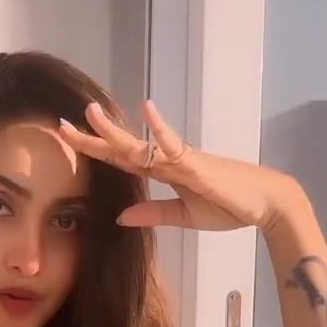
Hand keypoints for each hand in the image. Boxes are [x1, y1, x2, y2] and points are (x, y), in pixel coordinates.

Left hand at [59, 100, 305, 235]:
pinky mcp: (196, 164)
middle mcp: (168, 161)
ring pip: (141, 144)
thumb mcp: (184, 216)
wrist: (264, 204)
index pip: (122, 160)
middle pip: (123, 148)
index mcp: (164, 173)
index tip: (70, 140)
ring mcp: (181, 160)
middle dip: (93, 137)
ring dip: (116, 130)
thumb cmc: (229, 206)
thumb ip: (154, 213)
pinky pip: (175, 145)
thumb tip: (120, 216)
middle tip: (61, 125)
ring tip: (91, 112)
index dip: (96, 150)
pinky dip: (161, 129)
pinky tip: (147, 109)